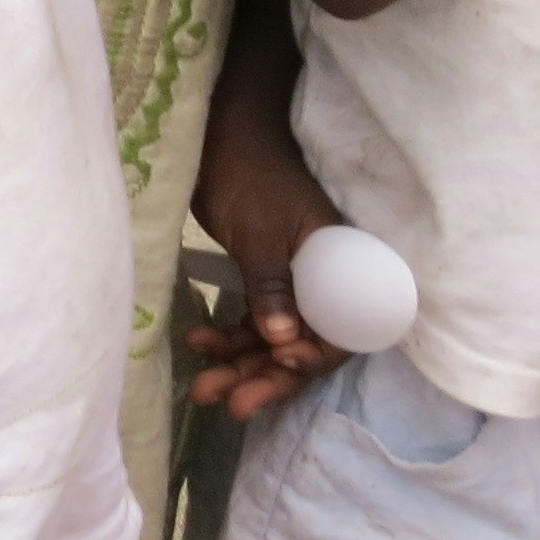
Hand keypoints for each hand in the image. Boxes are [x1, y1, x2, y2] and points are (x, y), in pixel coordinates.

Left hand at [184, 106, 357, 424]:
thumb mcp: (262, 231)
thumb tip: (285, 344)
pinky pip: (250, 323)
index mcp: (341, 269)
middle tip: (230, 404)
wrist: (223, 135)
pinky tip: (197, 343)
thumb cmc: (251, 174)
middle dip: (266, 377)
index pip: (339, 333)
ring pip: (271, 341)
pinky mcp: (264, 281)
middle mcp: (322, 284)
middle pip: (302, 347)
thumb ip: (274, 286)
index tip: (280, 363)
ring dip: (240, 366)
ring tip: (203, 389)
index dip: (313, 359)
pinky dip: (226, 339)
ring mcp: (292, 284)